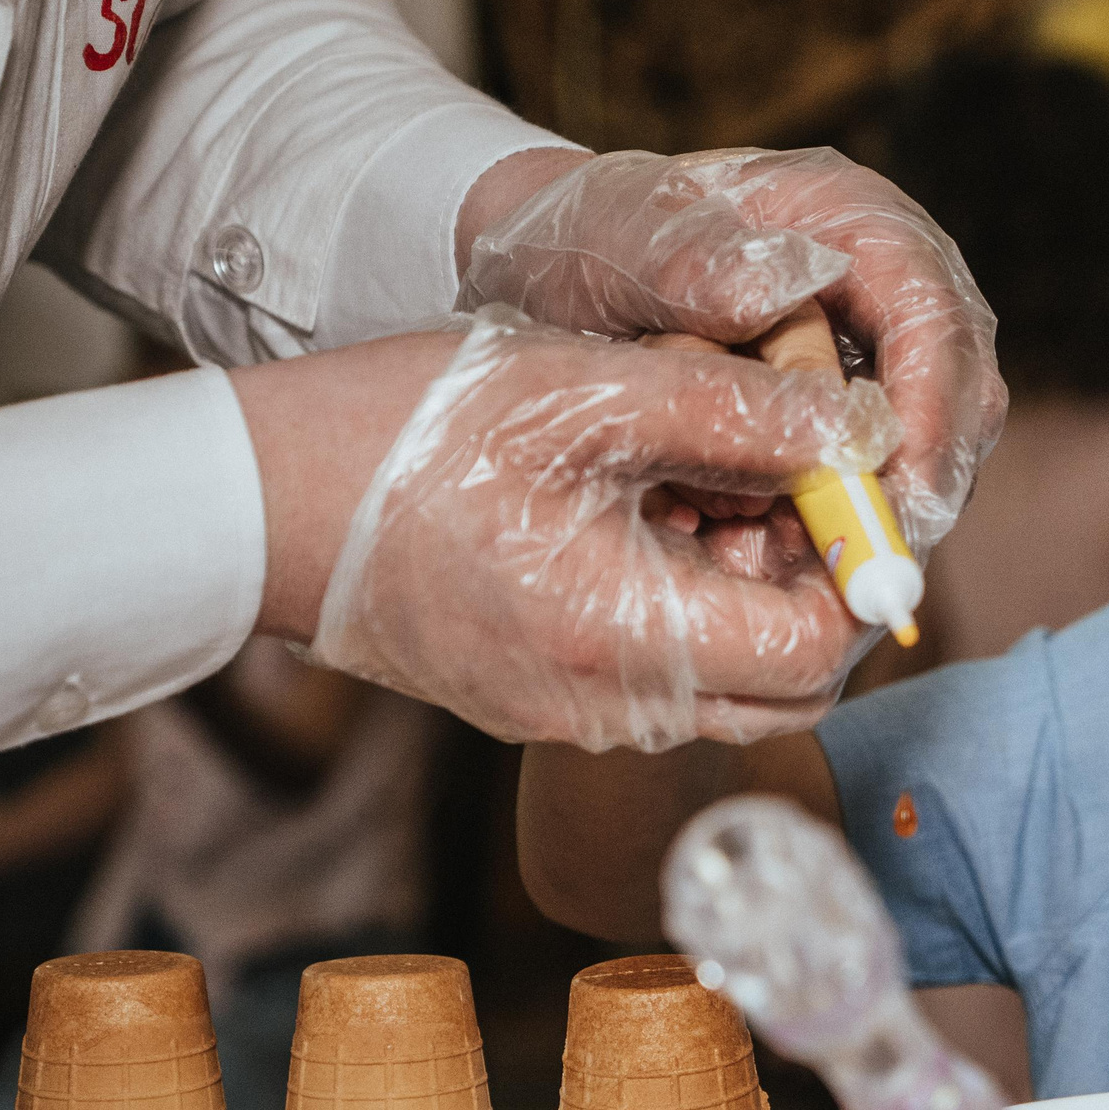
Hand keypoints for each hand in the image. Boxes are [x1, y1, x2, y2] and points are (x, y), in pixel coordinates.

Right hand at [304, 307, 898, 751]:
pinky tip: (644, 508)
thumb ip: (737, 412)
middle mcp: (610, 709)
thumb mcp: (586, 392)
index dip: (858, 567)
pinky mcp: (543, 701)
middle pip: (792, 684)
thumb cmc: (404, 435)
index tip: (844, 482)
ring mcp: (573, 717)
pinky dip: (686, 601)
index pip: (820, 650)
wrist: (250, 503)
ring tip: (701, 478)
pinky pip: (662, 673)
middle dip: (813, 583)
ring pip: (731, 679)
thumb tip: (856, 429)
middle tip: (781, 479)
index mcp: (629, 641)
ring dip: (749, 588)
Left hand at [459, 147, 1006, 549]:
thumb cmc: (587, 239)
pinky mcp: (844, 421)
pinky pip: (861, 488)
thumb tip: (779, 299)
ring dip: (861, 520)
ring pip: (920, 457)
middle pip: (959, 398)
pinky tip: (752, 554)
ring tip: (777, 562)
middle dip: (913, 488)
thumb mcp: (617, 240)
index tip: (901, 496)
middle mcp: (888, 289)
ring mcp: (875, 359)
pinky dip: (817, 530)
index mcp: (852, 219)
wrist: (552, 277)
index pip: (934, 317)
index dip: (933, 412)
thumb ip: (688, 262)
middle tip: (863, 570)